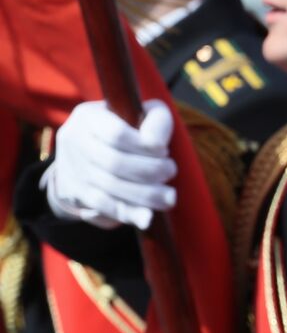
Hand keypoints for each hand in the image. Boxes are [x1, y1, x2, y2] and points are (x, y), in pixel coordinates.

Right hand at [44, 100, 177, 229]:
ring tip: (168, 198)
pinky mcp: (73, 193)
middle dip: (149, 171)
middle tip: (170, 172)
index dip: (144, 146)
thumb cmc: (128, 129)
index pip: (116, 134)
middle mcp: (73, 141)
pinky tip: (147, 217)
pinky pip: (101, 206)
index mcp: (88, 117)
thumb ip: (156, 122)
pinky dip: (127, 213)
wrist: (89, 153)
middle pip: (114, 162)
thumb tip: (156, 146)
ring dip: (143, 195)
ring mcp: (71, 168)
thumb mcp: (143, 115)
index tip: (164, 151)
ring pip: (108, 187)